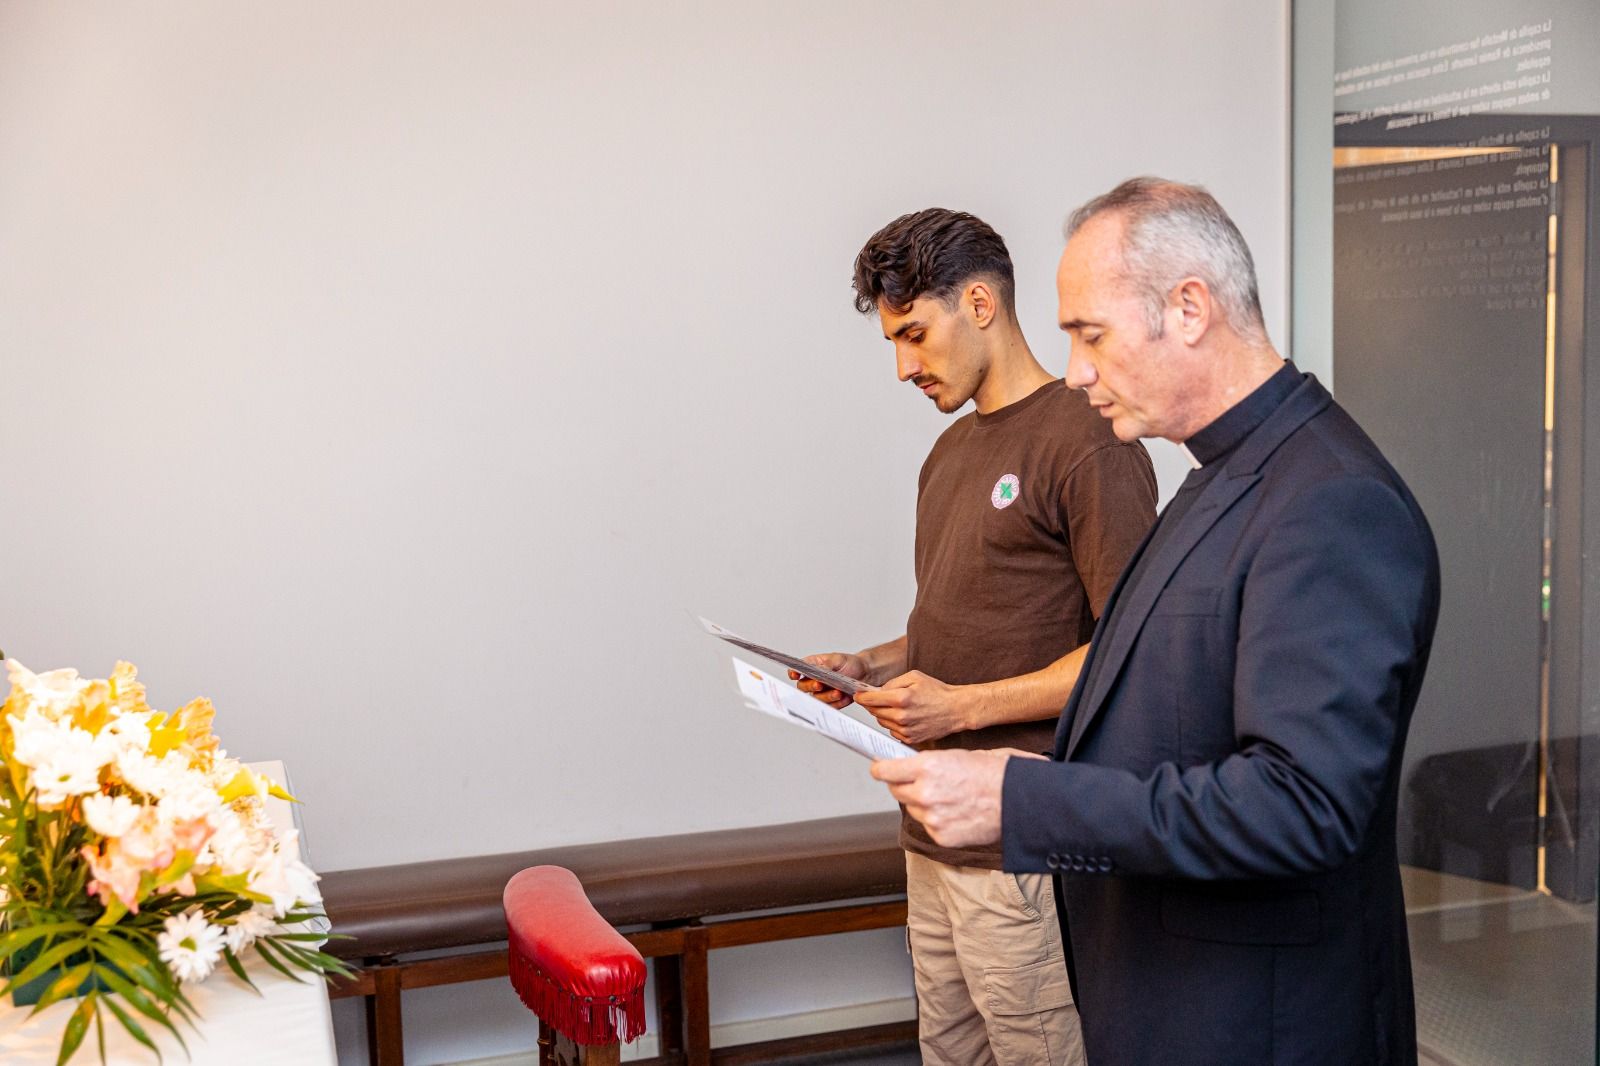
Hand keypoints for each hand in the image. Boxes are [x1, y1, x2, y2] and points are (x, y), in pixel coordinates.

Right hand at [789, 653, 868, 708]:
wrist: (864, 674)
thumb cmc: (849, 664)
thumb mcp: (837, 659)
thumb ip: (825, 664)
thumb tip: (816, 669)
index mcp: (812, 667)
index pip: (797, 670)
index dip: (793, 673)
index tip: (795, 674)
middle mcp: (813, 680)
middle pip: (803, 687)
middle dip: (810, 686)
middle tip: (819, 684)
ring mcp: (821, 693)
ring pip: (816, 698)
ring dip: (826, 696)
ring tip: (838, 692)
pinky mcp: (831, 702)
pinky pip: (829, 706)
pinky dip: (836, 702)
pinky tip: (843, 697)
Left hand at [854, 671, 972, 744]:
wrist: (956, 709)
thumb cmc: (938, 692)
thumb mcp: (914, 677)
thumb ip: (893, 683)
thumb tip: (878, 691)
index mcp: (902, 698)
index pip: (871, 699)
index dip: (861, 697)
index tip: (858, 695)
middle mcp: (902, 716)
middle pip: (874, 712)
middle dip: (872, 705)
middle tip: (876, 699)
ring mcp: (906, 730)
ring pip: (882, 722)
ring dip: (883, 714)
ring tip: (894, 707)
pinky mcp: (910, 739)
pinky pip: (892, 731)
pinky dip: (893, 724)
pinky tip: (903, 717)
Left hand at [870, 749, 1010, 847]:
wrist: (1020, 801)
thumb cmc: (997, 774)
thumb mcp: (960, 755)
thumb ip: (931, 762)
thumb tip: (911, 764)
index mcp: (927, 766)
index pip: (884, 771)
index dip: (882, 769)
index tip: (881, 768)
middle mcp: (925, 793)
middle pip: (895, 791)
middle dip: (903, 785)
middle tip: (919, 781)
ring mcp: (932, 817)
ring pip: (913, 809)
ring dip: (921, 803)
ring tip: (947, 796)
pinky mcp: (941, 837)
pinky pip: (929, 826)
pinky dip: (937, 820)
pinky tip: (955, 811)